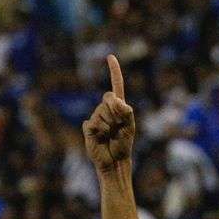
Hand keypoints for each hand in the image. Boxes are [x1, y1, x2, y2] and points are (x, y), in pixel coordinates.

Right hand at [83, 55, 134, 174]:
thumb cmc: (123, 144)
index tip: (110, 57)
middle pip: (108, 98)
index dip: (114, 71)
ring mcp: (95, 117)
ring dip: (109, 125)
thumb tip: (114, 98)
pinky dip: (100, 131)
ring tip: (110, 135)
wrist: (115, 161)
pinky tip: (101, 139)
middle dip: (115, 111)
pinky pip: (94, 123)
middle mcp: (105, 109)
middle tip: (117, 127)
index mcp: (118, 107)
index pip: (116, 86)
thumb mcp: (130, 126)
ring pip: (101, 112)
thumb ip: (126, 111)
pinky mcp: (88, 127)